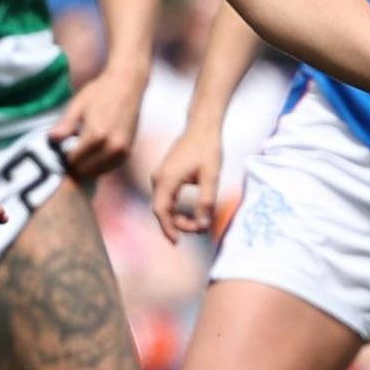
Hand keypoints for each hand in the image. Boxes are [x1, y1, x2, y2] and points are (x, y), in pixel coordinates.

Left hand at [52, 63, 148, 181]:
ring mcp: (122, 151)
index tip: (58, 152)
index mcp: (97, 136)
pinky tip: (91, 153)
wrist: (127, 85)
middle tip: (67, 153)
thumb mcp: (77, 106)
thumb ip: (65, 126)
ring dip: (86, 167)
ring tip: (79, 151)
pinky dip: (98, 166)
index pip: (74, 161)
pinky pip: (109, 168)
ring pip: (98, 172)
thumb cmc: (100, 92)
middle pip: (86, 170)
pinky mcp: (128, 151)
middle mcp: (112, 147)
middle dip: (74, 165)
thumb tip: (51, 140)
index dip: (63, 158)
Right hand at [147, 124, 222, 242]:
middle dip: (177, 224)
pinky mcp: (164, 174)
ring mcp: (159, 175)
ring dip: (176, 217)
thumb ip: (206, 202)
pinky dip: (174, 208)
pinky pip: (165, 197)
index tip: (178, 242)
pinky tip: (187, 214)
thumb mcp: (211, 177)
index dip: (168, 229)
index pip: (161, 211)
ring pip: (162, 204)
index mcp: (167, 179)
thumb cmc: (207, 150)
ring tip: (197, 223)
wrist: (201, 127)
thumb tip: (202, 226)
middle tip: (199, 229)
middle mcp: (158, 178)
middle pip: (160, 210)